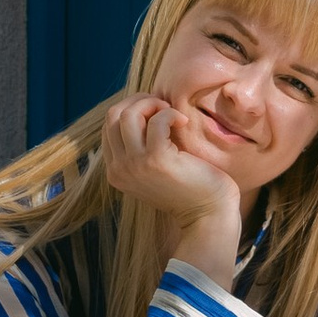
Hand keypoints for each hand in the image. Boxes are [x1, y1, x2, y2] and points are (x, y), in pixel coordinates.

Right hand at [99, 92, 242, 270]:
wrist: (208, 214)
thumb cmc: (189, 186)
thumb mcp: (155, 166)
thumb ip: (141, 146)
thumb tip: (141, 107)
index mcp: (116, 171)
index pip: (109, 125)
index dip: (131, 108)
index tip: (155, 110)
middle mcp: (119, 169)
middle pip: (113, 116)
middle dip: (139, 102)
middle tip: (164, 107)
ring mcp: (135, 165)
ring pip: (128, 114)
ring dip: (153, 104)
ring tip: (173, 114)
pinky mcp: (156, 160)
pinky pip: (156, 121)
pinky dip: (170, 113)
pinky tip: (184, 122)